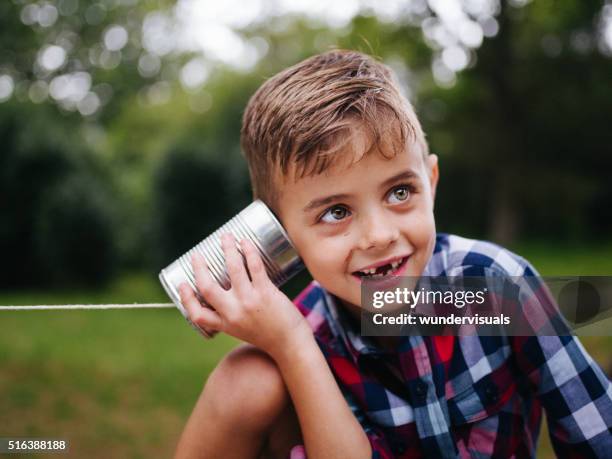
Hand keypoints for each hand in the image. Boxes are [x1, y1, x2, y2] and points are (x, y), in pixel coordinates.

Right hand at [179, 233, 310, 358]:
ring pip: (232, 269)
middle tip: (197, 254)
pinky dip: (248, 250)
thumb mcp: (243, 330)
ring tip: (226, 237)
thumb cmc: (269, 336)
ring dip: (227, 248)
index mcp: (225, 324)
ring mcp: (249, 301)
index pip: (197, 314)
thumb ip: (234, 315)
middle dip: (199, 267)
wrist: (291, 345)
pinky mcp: (265, 292)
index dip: (186, 298)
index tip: (182, 284)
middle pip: (207, 287)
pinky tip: (246, 242)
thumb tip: (229, 291)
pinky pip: (254, 265)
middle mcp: (233, 313)